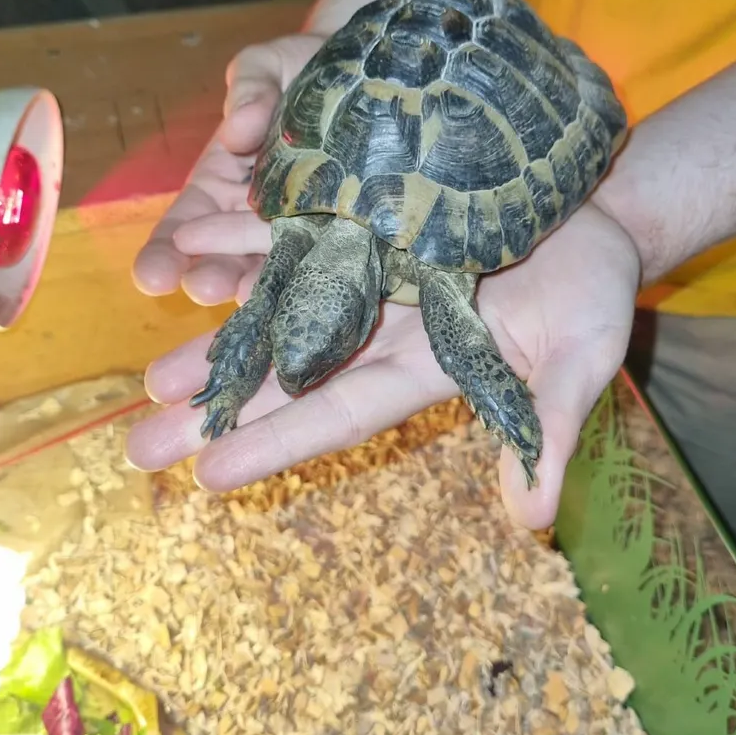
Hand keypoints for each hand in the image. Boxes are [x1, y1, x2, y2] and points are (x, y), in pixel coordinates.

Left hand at [125, 202, 641, 528]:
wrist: (595, 213)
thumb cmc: (596, 292)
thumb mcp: (579, 360)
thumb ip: (547, 431)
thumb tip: (532, 521)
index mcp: (425, 368)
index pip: (338, 413)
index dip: (276, 442)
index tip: (209, 478)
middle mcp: (381, 328)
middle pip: (287, 374)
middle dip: (219, 409)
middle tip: (139, 447)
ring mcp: (369, 273)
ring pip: (275, 307)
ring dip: (212, 333)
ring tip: (148, 374)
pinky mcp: (369, 218)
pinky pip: (297, 227)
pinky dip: (244, 237)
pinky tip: (189, 248)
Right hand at [131, 33, 325, 305]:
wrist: (378, 69)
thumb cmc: (308, 66)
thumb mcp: (269, 65)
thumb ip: (251, 87)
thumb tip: (239, 130)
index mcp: (225, 182)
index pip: (185, 226)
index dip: (164, 252)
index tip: (150, 278)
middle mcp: (258, 216)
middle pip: (227, 257)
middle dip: (211, 275)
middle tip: (203, 289)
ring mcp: (305, 227)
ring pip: (276, 266)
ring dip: (262, 285)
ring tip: (251, 298)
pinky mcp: (352, 229)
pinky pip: (333, 255)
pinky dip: (320, 271)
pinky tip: (312, 288)